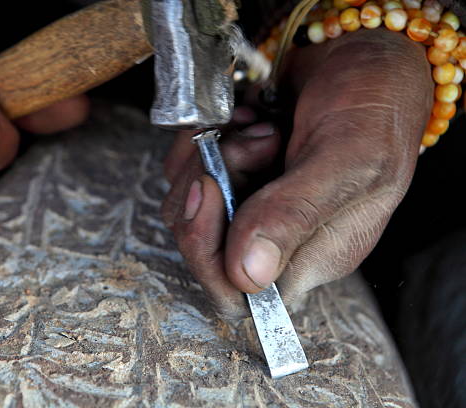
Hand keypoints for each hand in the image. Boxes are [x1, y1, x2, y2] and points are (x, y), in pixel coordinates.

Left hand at [162, 29, 432, 319]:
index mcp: (313, 255)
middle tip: (245, 144)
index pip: (238, 294)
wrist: (366, 56)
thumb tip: (249, 275)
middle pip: (201, 248)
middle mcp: (277, 237)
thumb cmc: (375, 107)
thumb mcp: (350, 159)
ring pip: (187, 202)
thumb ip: (297, 214)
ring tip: (260, 127)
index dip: (208, 253)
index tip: (213, 188)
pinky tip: (249, 116)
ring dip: (211, 155)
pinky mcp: (235, 171)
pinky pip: (189, 164)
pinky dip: (207, 134)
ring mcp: (252, 203)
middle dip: (206, 189)